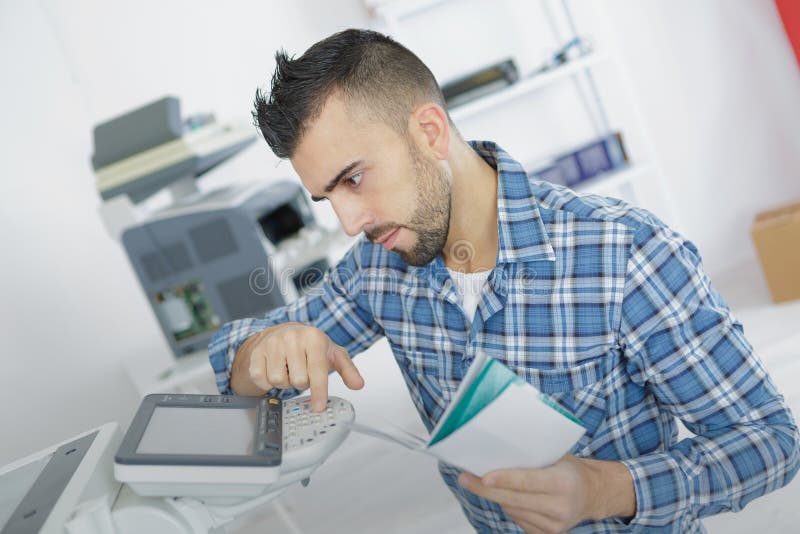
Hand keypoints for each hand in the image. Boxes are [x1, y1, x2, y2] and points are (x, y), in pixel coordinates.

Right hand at [239, 322, 363, 410]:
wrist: (283, 332)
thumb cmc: (309, 346)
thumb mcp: (333, 354)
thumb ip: (347, 370)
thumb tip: (358, 384)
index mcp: (314, 337)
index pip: (317, 369)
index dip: (319, 391)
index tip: (319, 407)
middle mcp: (292, 337)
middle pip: (298, 380)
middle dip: (302, 383)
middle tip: (302, 373)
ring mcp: (272, 343)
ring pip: (279, 381)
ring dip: (285, 382)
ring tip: (289, 370)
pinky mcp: (256, 352)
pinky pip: (261, 379)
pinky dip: (268, 382)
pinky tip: (275, 370)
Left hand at [457, 455, 634, 533]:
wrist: (593, 494)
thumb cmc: (569, 469)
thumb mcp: (557, 455)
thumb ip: (532, 455)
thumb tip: (497, 449)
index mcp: (563, 483)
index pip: (528, 482)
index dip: (505, 480)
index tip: (484, 477)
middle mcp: (559, 507)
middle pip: (513, 499)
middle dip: (485, 489)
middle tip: (464, 477)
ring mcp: (553, 525)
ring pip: (511, 509)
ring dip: (497, 495)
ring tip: (487, 481)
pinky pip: (516, 518)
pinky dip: (509, 505)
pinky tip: (511, 495)